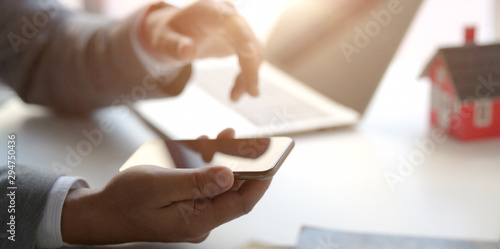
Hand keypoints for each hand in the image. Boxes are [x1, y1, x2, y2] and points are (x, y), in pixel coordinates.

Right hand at [61, 129, 271, 244]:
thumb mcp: (159, 186)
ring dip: (224, 161)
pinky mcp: (187, 206)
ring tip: (227, 136)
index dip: (260, 182)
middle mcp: (200, 221)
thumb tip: (228, 176)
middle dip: (243, 165)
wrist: (103, 214)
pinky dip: (208, 165)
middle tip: (252, 141)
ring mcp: (193, 214)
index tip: (273, 161)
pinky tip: (206, 146)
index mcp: (197, 221)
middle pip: (233, 192)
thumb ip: (195, 182)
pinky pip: (204, 185)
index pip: (241, 203)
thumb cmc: (126, 199)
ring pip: (219, 186)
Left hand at [142, 0, 262, 100]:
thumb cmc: (168, 34)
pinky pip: (250, 59)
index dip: (242, 35)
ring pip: (253, 52)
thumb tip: (187, 51)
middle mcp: (228, 15)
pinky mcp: (241, 40)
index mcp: (209, 10)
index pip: (230, 21)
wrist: (173, 33)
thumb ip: (174, 45)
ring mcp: (237, 27)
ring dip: (249, 76)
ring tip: (235, 97)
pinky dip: (246, 76)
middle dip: (251, 67)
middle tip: (251, 93)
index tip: (250, 52)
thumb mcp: (164, 40)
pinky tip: (236, 93)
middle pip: (248, 39)